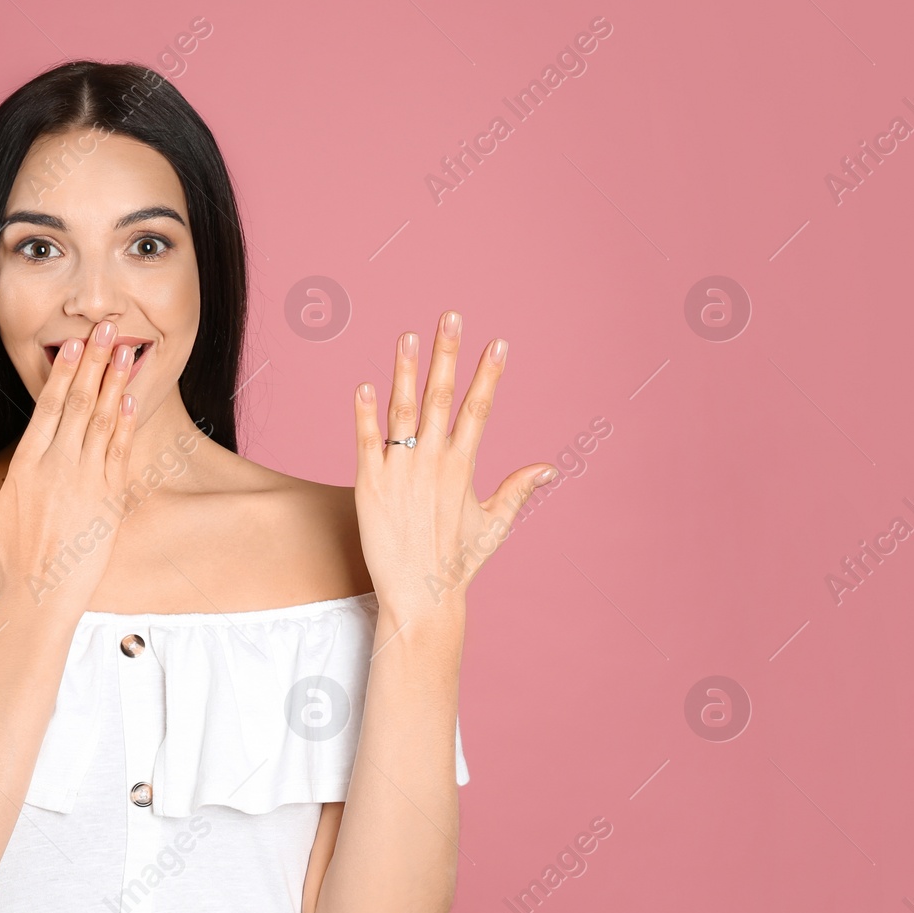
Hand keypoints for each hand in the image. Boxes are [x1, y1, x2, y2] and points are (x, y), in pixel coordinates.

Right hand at [0, 319, 137, 611]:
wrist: (43, 593)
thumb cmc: (12, 553)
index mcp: (27, 463)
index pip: (49, 405)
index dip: (65, 371)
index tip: (75, 342)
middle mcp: (58, 465)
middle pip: (81, 402)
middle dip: (96, 361)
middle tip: (110, 328)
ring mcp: (87, 480)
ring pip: (104, 420)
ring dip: (117, 381)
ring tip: (129, 350)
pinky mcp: (109, 497)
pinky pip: (120, 450)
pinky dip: (127, 420)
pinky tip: (132, 395)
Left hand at [353, 309, 556, 631]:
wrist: (420, 596)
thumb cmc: (456, 562)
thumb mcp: (494, 523)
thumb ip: (518, 489)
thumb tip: (550, 466)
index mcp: (464, 467)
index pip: (479, 409)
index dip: (489, 375)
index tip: (498, 343)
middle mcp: (434, 463)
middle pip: (441, 398)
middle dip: (447, 354)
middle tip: (450, 316)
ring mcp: (400, 472)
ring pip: (402, 411)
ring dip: (405, 371)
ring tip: (407, 336)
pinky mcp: (370, 485)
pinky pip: (366, 442)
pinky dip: (365, 414)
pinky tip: (363, 385)